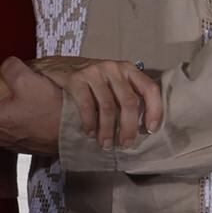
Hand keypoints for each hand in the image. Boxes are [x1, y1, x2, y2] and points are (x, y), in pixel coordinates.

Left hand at [0, 57, 66, 155]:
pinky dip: (10, 124)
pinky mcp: (29, 147)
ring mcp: (15, 145)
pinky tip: (23, 112)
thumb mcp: (28, 79)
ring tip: (4, 102)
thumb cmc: (50, 108)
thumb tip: (7, 66)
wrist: (76, 133)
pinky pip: (11, 136)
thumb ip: (11, 68)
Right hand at [42, 55, 165, 147]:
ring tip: (106, 144)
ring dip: (107, 130)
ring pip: (108, 106)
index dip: (154, 110)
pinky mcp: (76, 78)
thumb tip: (143, 126)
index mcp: (128, 69)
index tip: (151, 130)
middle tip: (126, 144)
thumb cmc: (91, 80)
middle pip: (129, 101)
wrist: (57, 67)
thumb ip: (126, 94)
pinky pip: (86, 105)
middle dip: (129, 127)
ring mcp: (94, 71)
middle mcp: (113, 68)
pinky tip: (90, 133)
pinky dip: (90, 123)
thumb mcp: (113, 81)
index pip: (149, 88)